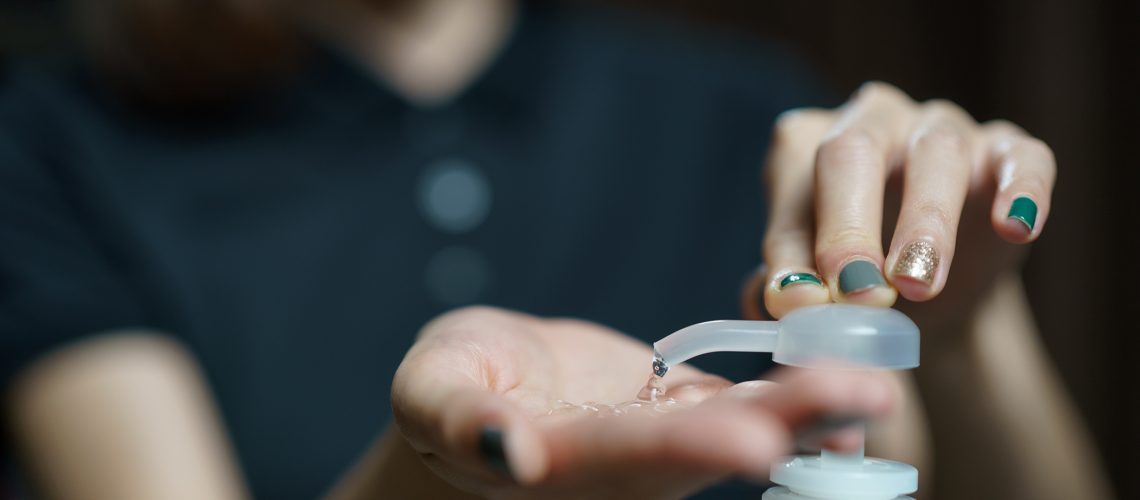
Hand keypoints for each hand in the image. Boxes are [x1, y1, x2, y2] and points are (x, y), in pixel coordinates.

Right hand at [391, 306, 895, 499]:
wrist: (482, 388)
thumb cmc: (445, 391)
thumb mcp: (432, 397)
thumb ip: (463, 423)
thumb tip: (509, 452)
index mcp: (562, 463)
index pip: (630, 457)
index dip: (689, 446)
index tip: (757, 440)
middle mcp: (625, 464)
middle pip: (709, 446)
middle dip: (785, 424)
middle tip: (864, 400)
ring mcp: (658, 437)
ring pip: (737, 421)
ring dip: (807, 406)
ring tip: (876, 385)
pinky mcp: (676, 405)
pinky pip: (739, 397)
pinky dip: (791, 387)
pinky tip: (847, 370)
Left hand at [744, 82, 1054, 330]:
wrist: (935, 300)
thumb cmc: (855, 279)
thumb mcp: (816, 288)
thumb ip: (789, 290)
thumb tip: (779, 300)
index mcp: (808, 143)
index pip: (791, 183)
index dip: (789, 245)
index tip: (795, 304)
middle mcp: (872, 120)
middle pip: (853, 151)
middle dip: (850, 226)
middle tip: (856, 292)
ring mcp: (943, 127)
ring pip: (936, 154)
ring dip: (926, 223)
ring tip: (917, 286)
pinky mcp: (1010, 151)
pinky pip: (1022, 159)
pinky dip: (1020, 190)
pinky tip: (1012, 228)